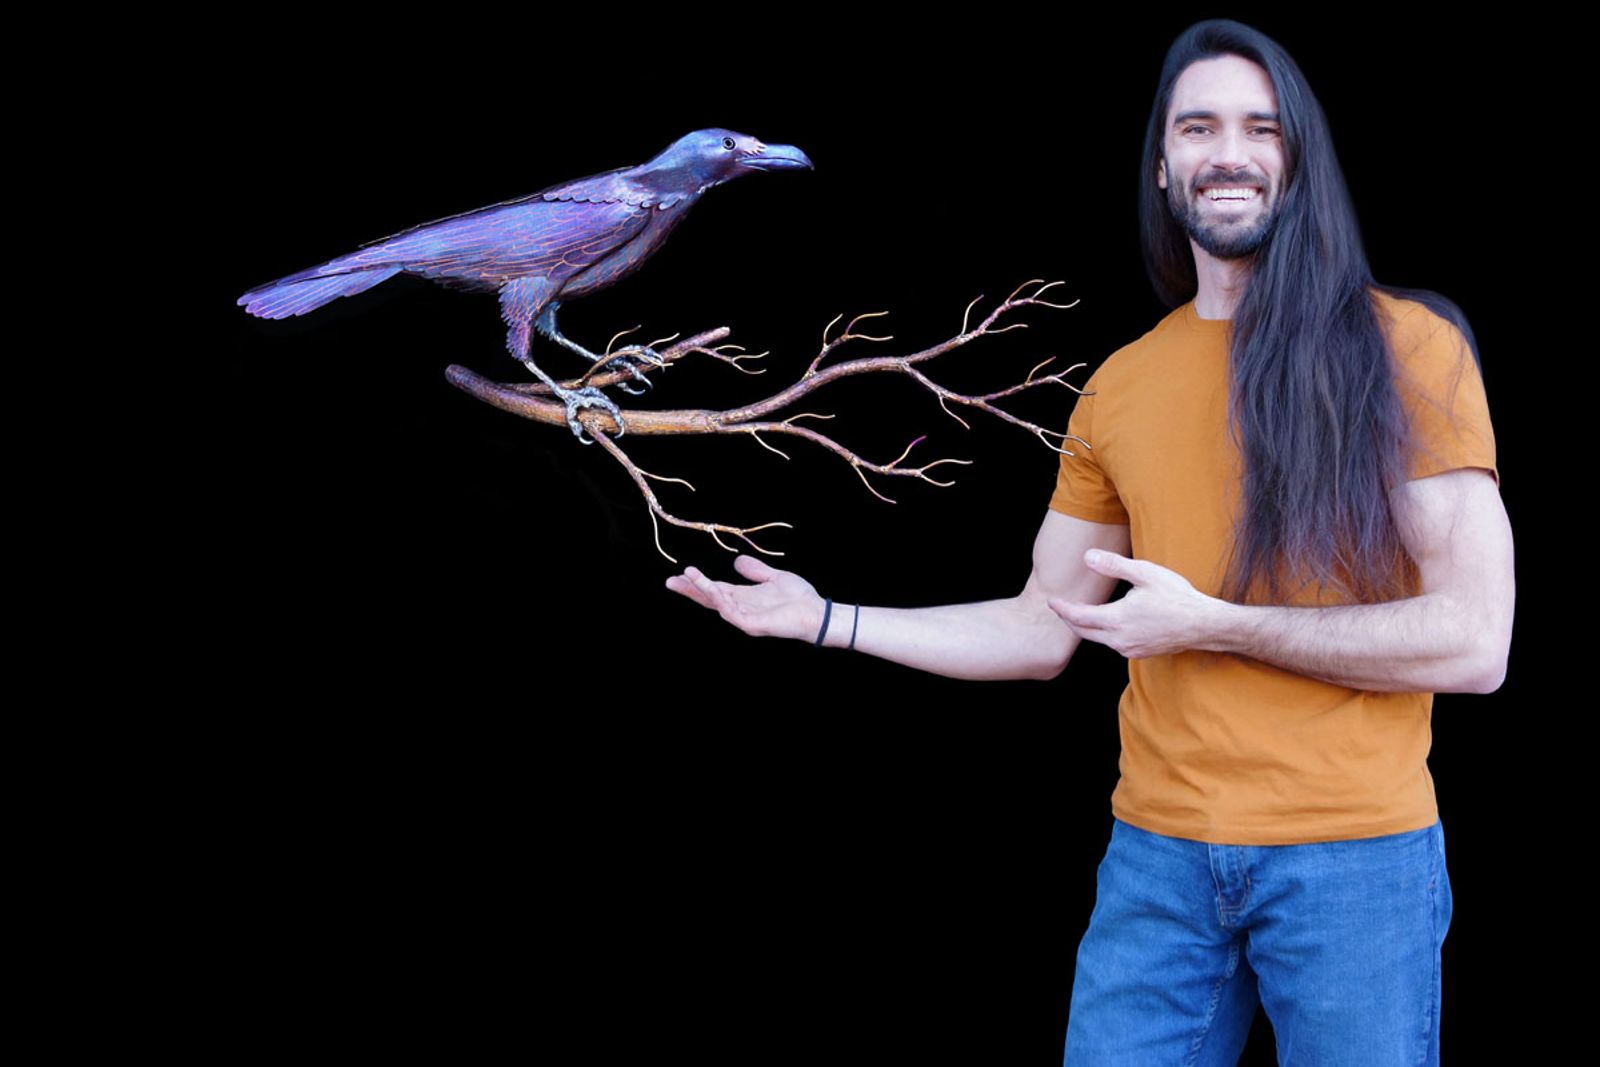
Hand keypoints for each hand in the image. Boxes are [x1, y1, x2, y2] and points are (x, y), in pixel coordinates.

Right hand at [665, 555, 825, 641]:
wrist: (816, 612)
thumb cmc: (798, 598)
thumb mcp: (773, 577)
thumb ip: (754, 570)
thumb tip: (736, 561)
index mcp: (743, 597)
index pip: (714, 589)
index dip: (697, 583)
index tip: (680, 574)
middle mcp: (740, 608)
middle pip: (709, 598)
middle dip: (690, 590)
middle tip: (670, 581)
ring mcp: (744, 618)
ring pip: (717, 603)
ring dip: (702, 589)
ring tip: (688, 576)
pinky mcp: (751, 625)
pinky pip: (731, 612)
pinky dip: (720, 600)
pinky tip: (712, 589)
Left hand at [1049, 549, 1222, 658]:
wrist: (1203, 624)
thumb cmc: (1177, 596)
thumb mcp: (1145, 573)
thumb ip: (1114, 565)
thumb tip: (1087, 556)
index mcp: (1117, 619)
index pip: (1078, 617)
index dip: (1062, 609)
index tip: (1051, 601)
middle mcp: (1120, 639)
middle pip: (1083, 632)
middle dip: (1069, 619)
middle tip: (1059, 608)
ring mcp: (1129, 649)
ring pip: (1098, 640)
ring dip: (1085, 628)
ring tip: (1078, 614)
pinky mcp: (1139, 653)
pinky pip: (1113, 645)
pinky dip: (1102, 635)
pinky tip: (1106, 625)